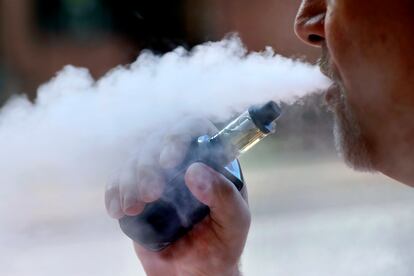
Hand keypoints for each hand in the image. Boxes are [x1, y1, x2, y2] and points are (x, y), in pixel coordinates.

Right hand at [105, 118, 250, 275]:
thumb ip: (224, 196)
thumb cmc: (221, 245)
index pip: (194, 129)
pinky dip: (114, 191)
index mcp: (211, 162)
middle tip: (151, 193)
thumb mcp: (234, 221)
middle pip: (157, 141)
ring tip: (133, 207)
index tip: (168, 160)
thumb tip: (195, 171)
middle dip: (148, 164)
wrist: (195, 272)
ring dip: (129, 178)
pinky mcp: (138, 194)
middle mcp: (182, 163)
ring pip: (135, 159)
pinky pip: (119, 182)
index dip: (178, 136)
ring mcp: (158, 177)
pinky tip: (117, 209)